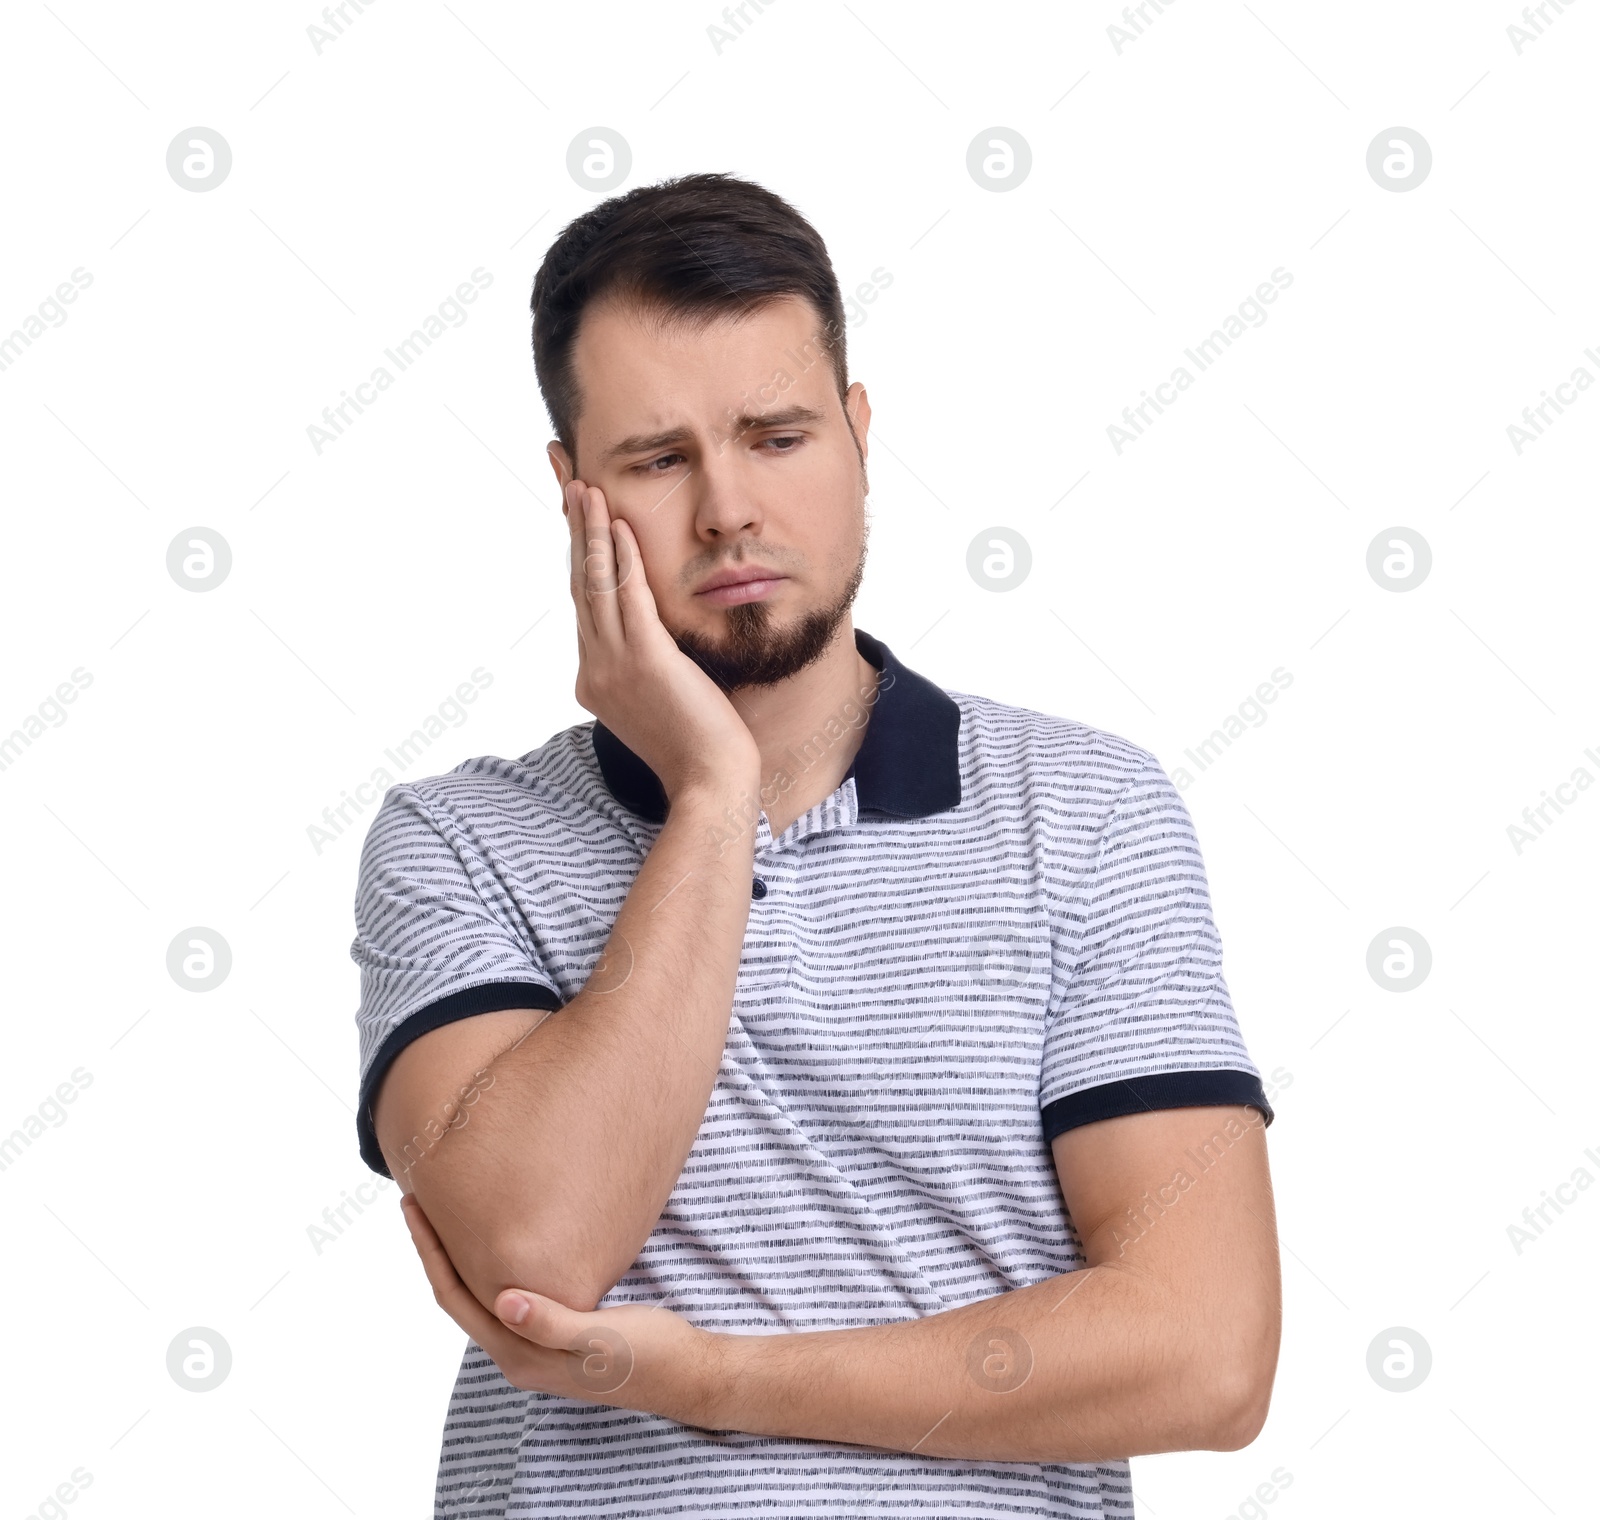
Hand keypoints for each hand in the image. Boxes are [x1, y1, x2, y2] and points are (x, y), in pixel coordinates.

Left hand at [400, 1192, 726, 1429]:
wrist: (686, 1373)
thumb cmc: (650, 1352)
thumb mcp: (602, 1337)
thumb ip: (552, 1323)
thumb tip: (504, 1301)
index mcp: (520, 1355)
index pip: (455, 1297)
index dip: (430, 1251)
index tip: (413, 1206)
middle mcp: (518, 1354)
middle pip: (457, 1295)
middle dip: (435, 1248)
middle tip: (420, 1199)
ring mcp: (534, 1346)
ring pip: (479, 1294)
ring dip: (459, 1256)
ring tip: (451, 1213)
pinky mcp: (552, 1335)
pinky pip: (505, 1295)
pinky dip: (489, 1264)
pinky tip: (501, 1241)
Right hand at [564, 477, 758, 801]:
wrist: (711, 783)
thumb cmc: (699, 746)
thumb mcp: (665, 699)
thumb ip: (652, 666)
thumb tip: (659, 643)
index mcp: (594, 679)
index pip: (583, 602)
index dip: (577, 553)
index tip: (575, 512)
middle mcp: (594, 669)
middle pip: (578, 583)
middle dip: (572, 527)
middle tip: (566, 478)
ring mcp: (613, 665)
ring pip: (594, 583)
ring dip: (589, 530)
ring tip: (584, 486)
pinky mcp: (645, 660)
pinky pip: (626, 597)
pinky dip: (618, 558)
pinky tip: (616, 524)